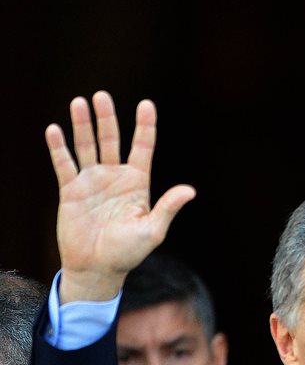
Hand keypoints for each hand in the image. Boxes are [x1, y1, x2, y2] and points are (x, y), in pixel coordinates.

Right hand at [45, 91, 195, 302]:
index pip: (143, 148)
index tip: (146, 104)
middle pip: (111, 140)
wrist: (98, 268)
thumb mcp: (153, 230)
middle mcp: (115, 177)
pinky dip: (59, 147)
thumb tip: (190, 190)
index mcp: (138, 183)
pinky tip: (55, 130)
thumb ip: (168, 207)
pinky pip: (64, 164)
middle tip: (102, 96)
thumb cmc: (128, 252)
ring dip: (82, 125)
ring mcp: (92, 181)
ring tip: (79, 102)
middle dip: (107, 118)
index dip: (145, 126)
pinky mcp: (71, 190)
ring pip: (87, 146)